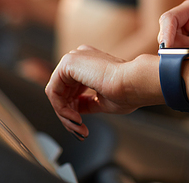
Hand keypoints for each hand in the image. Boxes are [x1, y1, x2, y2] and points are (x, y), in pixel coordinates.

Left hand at [45, 46, 159, 138]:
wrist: (135, 83)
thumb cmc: (128, 92)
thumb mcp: (102, 101)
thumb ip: (87, 103)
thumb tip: (76, 110)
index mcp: (90, 63)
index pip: (71, 90)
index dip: (73, 111)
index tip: (82, 127)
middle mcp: (80, 58)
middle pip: (61, 92)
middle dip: (67, 115)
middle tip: (79, 130)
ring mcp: (74, 59)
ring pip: (56, 92)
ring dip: (64, 114)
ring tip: (78, 125)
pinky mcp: (68, 63)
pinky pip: (53, 90)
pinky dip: (61, 108)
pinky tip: (75, 117)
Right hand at [157, 0, 188, 49]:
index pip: (170, 19)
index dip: (166, 34)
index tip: (169, 51)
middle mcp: (183, 16)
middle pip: (166, 33)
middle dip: (179, 47)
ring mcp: (179, 27)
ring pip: (168, 44)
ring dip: (182, 52)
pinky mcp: (177, 37)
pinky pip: (172, 50)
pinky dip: (182, 55)